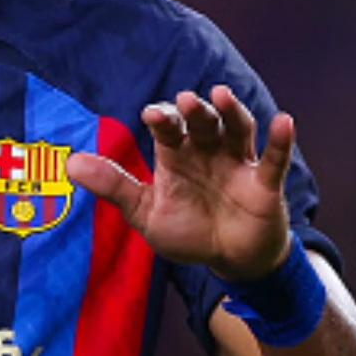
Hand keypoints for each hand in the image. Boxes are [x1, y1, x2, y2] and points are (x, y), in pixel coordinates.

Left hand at [67, 85, 295, 280]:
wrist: (229, 260)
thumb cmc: (189, 231)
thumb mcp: (147, 213)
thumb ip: (115, 187)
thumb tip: (70, 165)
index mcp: (177, 154)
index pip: (168, 128)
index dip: (162, 119)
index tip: (152, 115)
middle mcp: (207, 151)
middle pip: (203, 123)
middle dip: (195, 111)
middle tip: (187, 102)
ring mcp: (238, 163)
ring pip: (236, 129)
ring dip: (231, 112)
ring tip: (222, 95)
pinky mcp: (264, 183)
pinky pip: (274, 158)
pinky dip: (281, 140)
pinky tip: (284, 120)